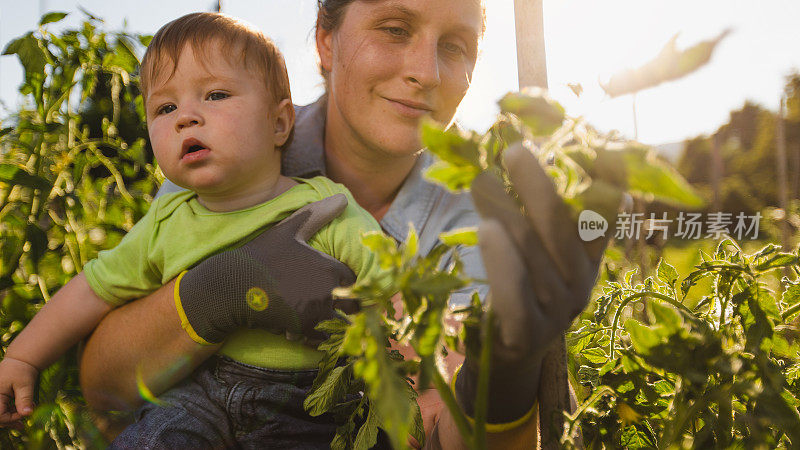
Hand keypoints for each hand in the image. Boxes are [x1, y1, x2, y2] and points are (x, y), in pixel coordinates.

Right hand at [0, 357, 38, 428]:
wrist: (20, 361)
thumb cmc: (22, 370)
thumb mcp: (25, 385)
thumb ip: (24, 400)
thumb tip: (27, 414)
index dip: (11, 418)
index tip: (25, 413)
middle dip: (10, 421)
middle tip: (23, 424)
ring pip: (0, 415)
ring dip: (11, 418)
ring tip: (23, 420)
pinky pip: (1, 410)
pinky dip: (10, 413)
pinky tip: (21, 414)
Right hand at [177, 194, 358, 343]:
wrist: (233, 286)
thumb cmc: (263, 255)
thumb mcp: (291, 229)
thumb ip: (319, 214)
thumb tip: (343, 198)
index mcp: (331, 268)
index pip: (359, 281)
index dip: (354, 283)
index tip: (344, 284)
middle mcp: (329, 292)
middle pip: (355, 305)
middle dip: (349, 305)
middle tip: (337, 303)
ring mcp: (317, 313)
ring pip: (342, 323)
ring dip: (337, 322)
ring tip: (324, 316)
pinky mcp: (303, 330)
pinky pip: (324, 338)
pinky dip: (321, 336)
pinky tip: (308, 327)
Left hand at [456, 142, 610, 423]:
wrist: (508, 355)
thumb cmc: (521, 287)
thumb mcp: (539, 251)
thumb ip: (538, 210)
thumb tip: (523, 146)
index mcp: (589, 260)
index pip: (607, 215)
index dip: (607, 178)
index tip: (594, 141)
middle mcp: (581, 283)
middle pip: (562, 227)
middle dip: (537, 185)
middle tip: (514, 150)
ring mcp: (556, 312)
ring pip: (532, 253)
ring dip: (506, 212)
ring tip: (482, 180)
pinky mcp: (526, 335)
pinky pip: (515, 293)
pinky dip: (502, 259)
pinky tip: (486, 229)